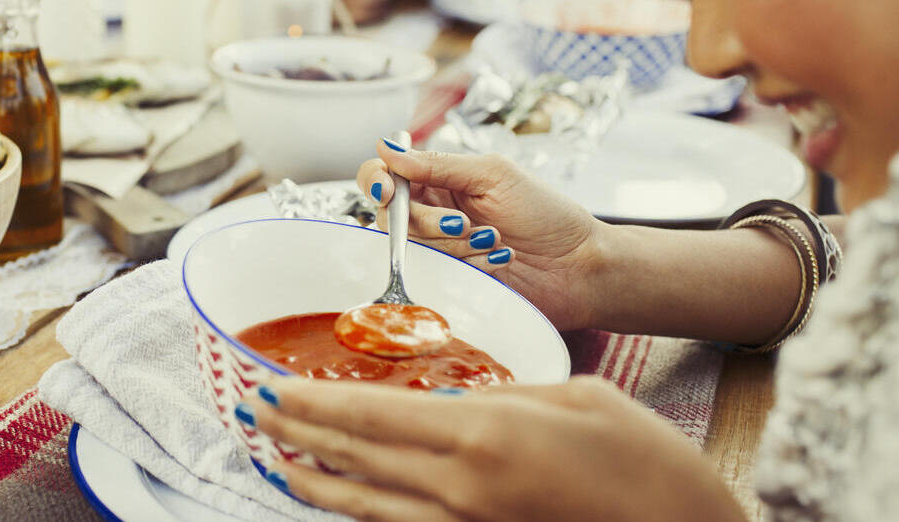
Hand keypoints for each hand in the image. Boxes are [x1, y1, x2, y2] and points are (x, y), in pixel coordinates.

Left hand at [245, 377, 744, 521]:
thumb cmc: (645, 462)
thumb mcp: (572, 395)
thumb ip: (499, 392)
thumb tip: (446, 394)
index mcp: (480, 434)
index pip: (367, 415)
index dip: (310, 403)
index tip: (269, 388)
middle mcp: (459, 488)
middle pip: (353, 460)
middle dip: (295, 435)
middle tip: (252, 417)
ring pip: (366, 506)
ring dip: (313, 481)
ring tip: (274, 461)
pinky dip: (361, 514)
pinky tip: (341, 501)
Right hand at [359, 145, 603, 329]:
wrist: (578, 265)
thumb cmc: (545, 213)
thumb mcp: (493, 175)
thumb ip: (438, 163)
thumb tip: (387, 148)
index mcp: (439, 180)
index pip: (384, 175)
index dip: (377, 180)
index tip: (387, 189)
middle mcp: (431, 214)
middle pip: (389, 216)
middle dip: (426, 220)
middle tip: (464, 223)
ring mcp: (439, 251)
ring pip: (412, 247)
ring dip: (456, 243)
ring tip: (495, 240)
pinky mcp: (450, 282)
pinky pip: (436, 274)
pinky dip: (470, 264)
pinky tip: (499, 260)